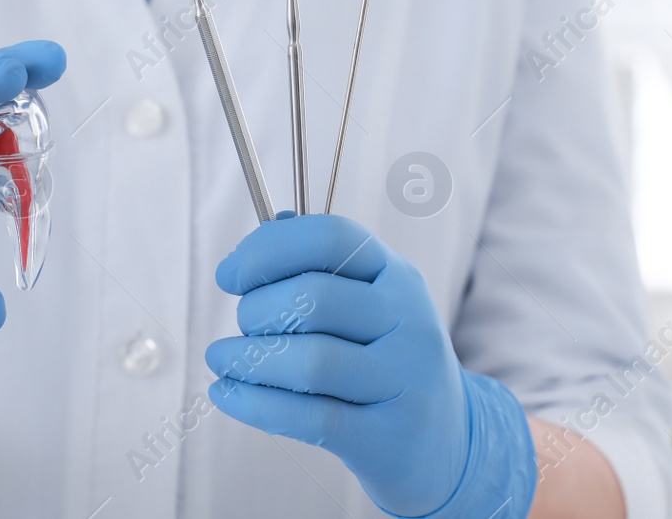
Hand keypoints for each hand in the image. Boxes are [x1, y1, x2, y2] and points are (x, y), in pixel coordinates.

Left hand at [205, 215, 537, 518]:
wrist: (449, 442)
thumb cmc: (386, 360)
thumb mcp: (370, 303)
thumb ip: (321, 263)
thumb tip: (269, 230)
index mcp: (398, 276)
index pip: (332, 238)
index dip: (269, 248)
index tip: (230, 275)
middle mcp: (409, 322)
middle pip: (314, 298)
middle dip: (256, 309)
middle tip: (242, 327)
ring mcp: (403, 382)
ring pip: (311, 362)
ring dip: (248, 358)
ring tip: (222, 359)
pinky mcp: (387, 438)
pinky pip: (310, 418)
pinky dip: (254, 403)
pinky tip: (226, 393)